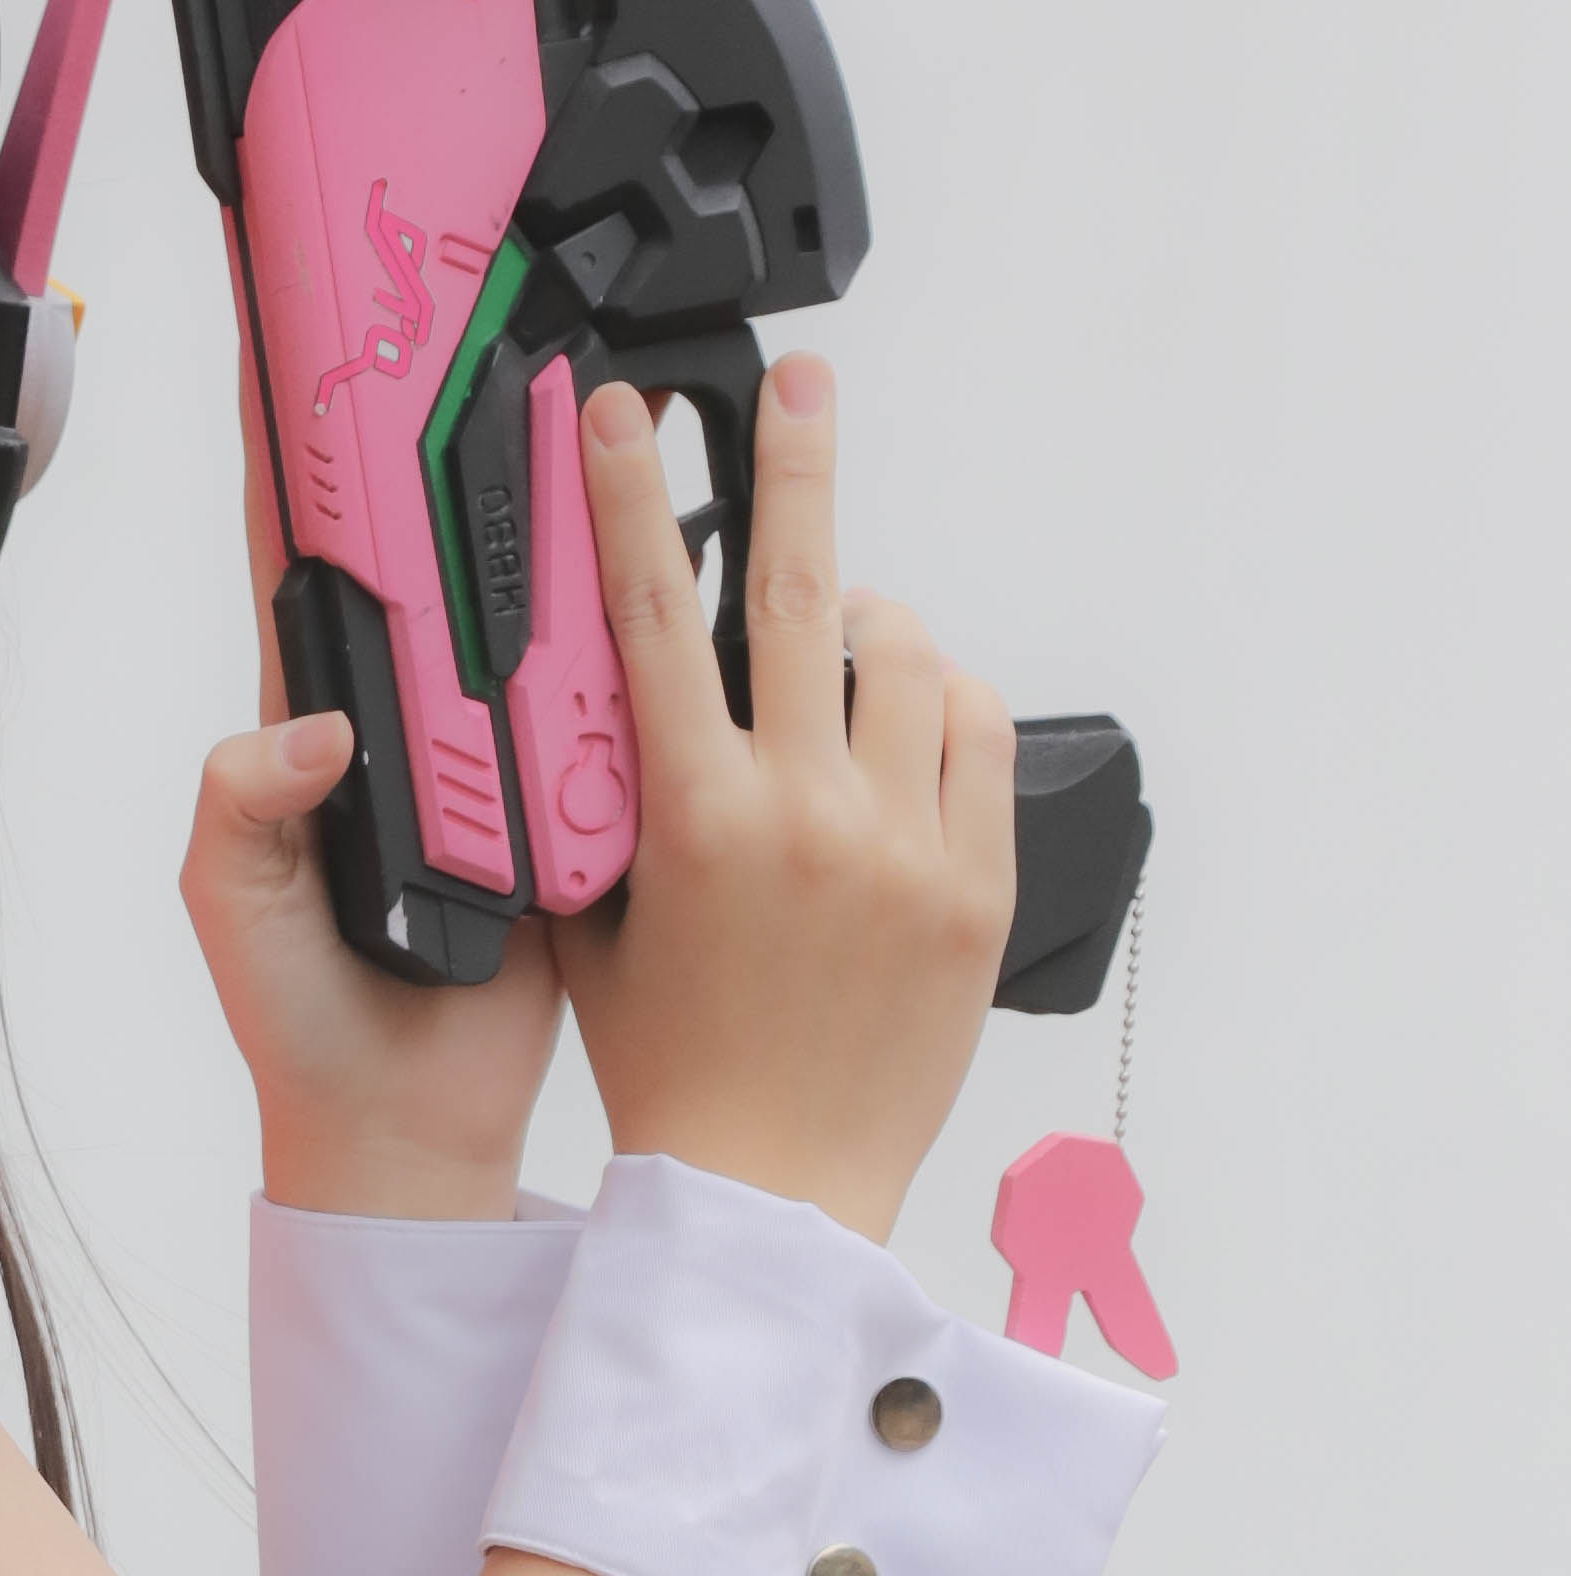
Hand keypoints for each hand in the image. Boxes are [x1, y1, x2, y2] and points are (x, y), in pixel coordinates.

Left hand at [183, 329, 563, 1220]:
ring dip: (562, 493)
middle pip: (434, 529)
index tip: (311, 308)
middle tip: (485, 302)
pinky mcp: (573, 786)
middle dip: (452, 411)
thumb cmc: (303, 1022)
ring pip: (535, 587)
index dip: (299, 422)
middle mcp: (405, 706)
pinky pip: (612, 680)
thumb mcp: (235, 906)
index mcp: (312, 712)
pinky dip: (639, 611)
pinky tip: (669, 535)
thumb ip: (245, 809)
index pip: (302, 535)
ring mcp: (494, 741)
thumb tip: (312, 730)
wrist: (411, 1128)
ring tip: (593, 385)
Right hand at [554, 355, 1010, 1243]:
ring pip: (908, 659)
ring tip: (844, 643)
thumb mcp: (598, 925)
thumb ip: (603, 805)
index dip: (632, 496)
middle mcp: (808, 816)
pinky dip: (939, 704)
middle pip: (811, 590)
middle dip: (796, 465)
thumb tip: (608, 698)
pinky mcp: (977, 886)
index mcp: (696, 820)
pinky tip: (908, 720)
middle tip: (799, 383)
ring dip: (871, 626)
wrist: (772, 1191)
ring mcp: (905, 846)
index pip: (656, 616)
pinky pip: (973, 736)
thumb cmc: (672, 1071)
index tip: (623, 413)